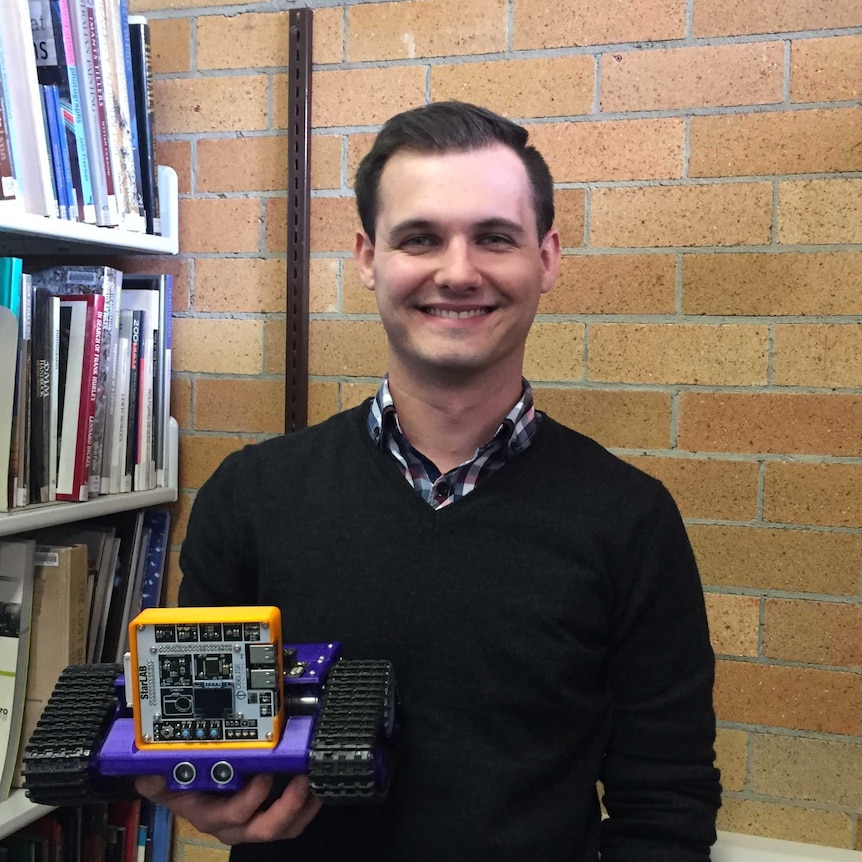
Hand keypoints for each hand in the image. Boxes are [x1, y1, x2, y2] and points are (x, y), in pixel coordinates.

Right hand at [135, 773, 322, 843]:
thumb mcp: (166, 784)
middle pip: (265, 828)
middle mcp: (235, 824)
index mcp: (212, 816)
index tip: (263, 775)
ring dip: (303, 808)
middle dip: (287, 808)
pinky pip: (291, 819)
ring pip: (283, 827)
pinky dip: (306, 806)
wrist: (192, 794)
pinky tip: (316, 787)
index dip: (250, 800)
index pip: (233, 815)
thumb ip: (156, 781)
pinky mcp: (269, 812)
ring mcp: (254, 821)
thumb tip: (148, 777)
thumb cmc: (184, 787)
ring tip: (315, 784)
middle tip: (302, 781)